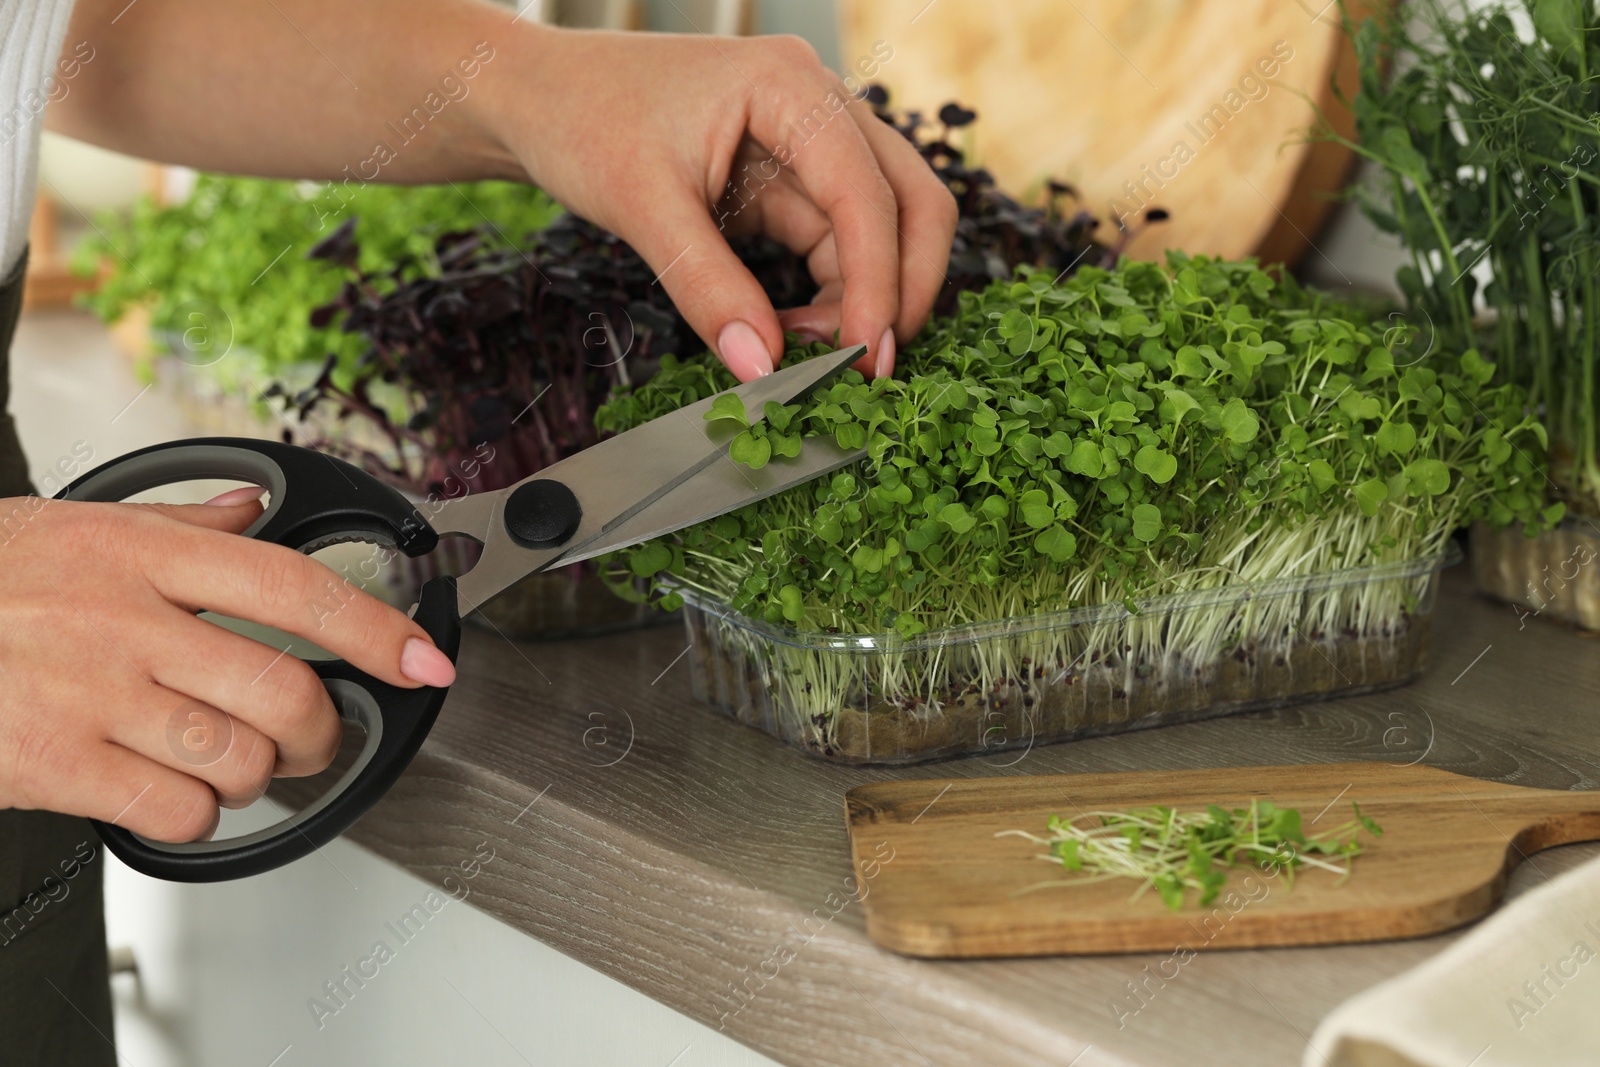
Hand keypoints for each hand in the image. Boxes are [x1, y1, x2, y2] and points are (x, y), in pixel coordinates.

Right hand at [0, 490, 455, 842]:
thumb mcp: (78, 523)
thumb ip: (182, 522)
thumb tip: (254, 510)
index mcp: (144, 553)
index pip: (295, 588)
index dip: (378, 628)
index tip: (426, 658)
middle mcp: (126, 620)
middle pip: (284, 689)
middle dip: (323, 730)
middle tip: (313, 736)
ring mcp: (89, 693)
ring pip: (241, 758)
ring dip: (259, 775)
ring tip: (233, 762)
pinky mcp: (53, 762)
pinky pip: (176, 810)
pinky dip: (195, 815)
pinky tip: (170, 792)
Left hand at [488, 27, 957, 380]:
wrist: (538, 97)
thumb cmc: (581, 119)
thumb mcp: (642, 206)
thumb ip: (706, 287)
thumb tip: (762, 367)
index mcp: (789, 86)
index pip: (866, 192)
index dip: (878, 281)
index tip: (865, 357)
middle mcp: (818, 104)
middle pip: (911, 201)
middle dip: (904, 288)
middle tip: (870, 366)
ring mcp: (810, 141)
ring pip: (881, 229)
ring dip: (861, 299)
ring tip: (804, 353)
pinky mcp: (791, 179)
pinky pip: (837, 244)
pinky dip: (828, 295)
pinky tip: (787, 332)